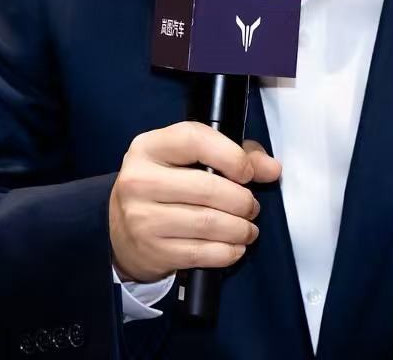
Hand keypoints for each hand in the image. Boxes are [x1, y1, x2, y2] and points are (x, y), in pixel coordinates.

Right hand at [109, 121, 279, 283]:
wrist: (121, 231)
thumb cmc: (164, 188)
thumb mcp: (188, 160)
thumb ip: (234, 155)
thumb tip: (271, 168)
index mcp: (148, 147)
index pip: (194, 139)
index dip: (230, 155)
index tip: (247, 173)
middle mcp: (139, 180)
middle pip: (207, 187)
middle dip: (242, 200)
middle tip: (251, 206)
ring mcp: (142, 218)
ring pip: (208, 223)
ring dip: (240, 229)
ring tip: (247, 228)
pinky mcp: (152, 251)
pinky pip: (202, 253)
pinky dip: (228, 252)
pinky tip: (234, 246)